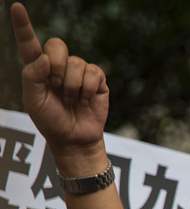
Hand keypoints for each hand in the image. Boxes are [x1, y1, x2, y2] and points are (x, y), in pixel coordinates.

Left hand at [12, 2, 107, 171]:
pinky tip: (85, 99)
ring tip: (72, 99)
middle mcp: (58, 66)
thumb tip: (46, 59)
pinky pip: (94, 72)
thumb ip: (32, 76)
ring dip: (73, 85)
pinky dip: (88, 88)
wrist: (74, 139)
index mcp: (37, 68)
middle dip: (57, 67)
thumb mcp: (33, 100)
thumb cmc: (51, 120)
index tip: (16, 7)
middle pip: (57, 45)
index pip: (29, 43)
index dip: (23, 25)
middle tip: (57, 87)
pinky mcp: (97, 80)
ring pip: (77, 63)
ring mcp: (79, 72)